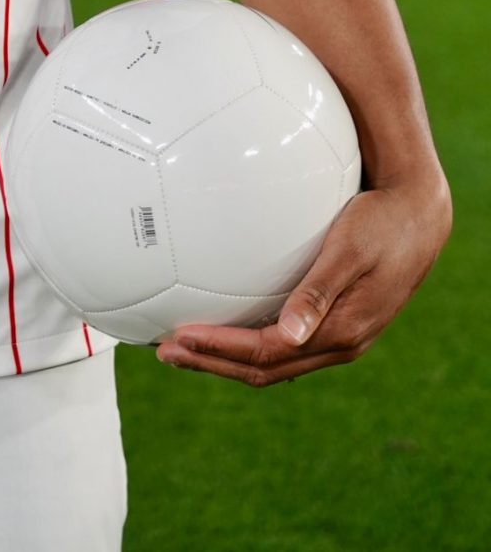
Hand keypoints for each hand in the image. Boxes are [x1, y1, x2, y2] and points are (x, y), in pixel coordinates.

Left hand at [154, 176, 450, 385]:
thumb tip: (287, 334)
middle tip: (165, 350)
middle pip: (263, 368)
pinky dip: (248, 342)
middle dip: (212, 362)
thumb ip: (318, 292)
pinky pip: (284, 344)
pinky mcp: (335, 321)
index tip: (179, 337)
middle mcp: (338, 343)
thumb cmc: (381, 224)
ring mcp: (337, 336)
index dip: (219, 350)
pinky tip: (226, 327)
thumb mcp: (348, 251)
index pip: (266, 353)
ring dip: (226, 357)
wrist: (419, 216)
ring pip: (273, 361)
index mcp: (340, 332)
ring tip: (184, 346)